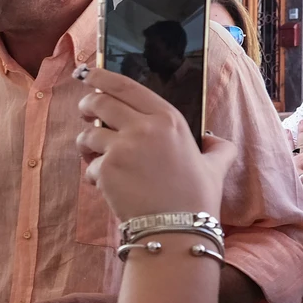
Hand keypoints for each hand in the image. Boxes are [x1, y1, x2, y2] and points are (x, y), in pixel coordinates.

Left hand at [75, 67, 232, 220]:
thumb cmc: (197, 198)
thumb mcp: (216, 165)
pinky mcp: (106, 169)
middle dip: (86, 105)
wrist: (177, 229)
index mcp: (168, 119)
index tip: (87, 73)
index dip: (101, 76)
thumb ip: (217, 147)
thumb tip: (214, 140)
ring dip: (87, 144)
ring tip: (95, 155)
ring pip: (88, 135)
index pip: (126, 87)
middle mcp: (143, 127)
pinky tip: (108, 185)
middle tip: (85, 111)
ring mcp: (122, 148)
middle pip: (98, 103)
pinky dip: (94, 174)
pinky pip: (89, 164)